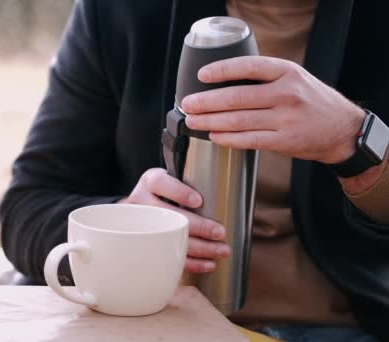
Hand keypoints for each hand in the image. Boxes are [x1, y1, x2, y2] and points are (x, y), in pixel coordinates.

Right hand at [119, 168, 229, 272]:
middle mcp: (141, 203)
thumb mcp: (172, 182)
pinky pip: (168, 257)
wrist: (143, 212)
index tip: (198, 201)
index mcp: (150, 182)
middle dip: (198, 226)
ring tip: (222, 250)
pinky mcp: (146, 245)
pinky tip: (208, 263)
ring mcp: (141, 225)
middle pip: (169, 216)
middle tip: (220, 232)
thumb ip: (189, 184)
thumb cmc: (167, 194)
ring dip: (200, 247)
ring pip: (170, 238)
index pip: (160, 183)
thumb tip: (223, 198)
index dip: (179, 192)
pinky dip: (191, 262)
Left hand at [182, 56, 365, 163]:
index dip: (222, 70)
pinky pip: (249, 140)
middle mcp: (287, 93)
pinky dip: (228, 139)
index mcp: (287, 72)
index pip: (249, 67)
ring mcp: (286, 119)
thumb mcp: (293, 78)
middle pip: (237, 97)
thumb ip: (264, 78)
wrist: (341, 128)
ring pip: (239, 121)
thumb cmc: (309, 100)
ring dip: (211, 122)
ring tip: (193, 122)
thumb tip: (221, 83)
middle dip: (206, 102)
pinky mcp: (285, 141)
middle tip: (188, 104)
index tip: (201, 75)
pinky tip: (214, 136)